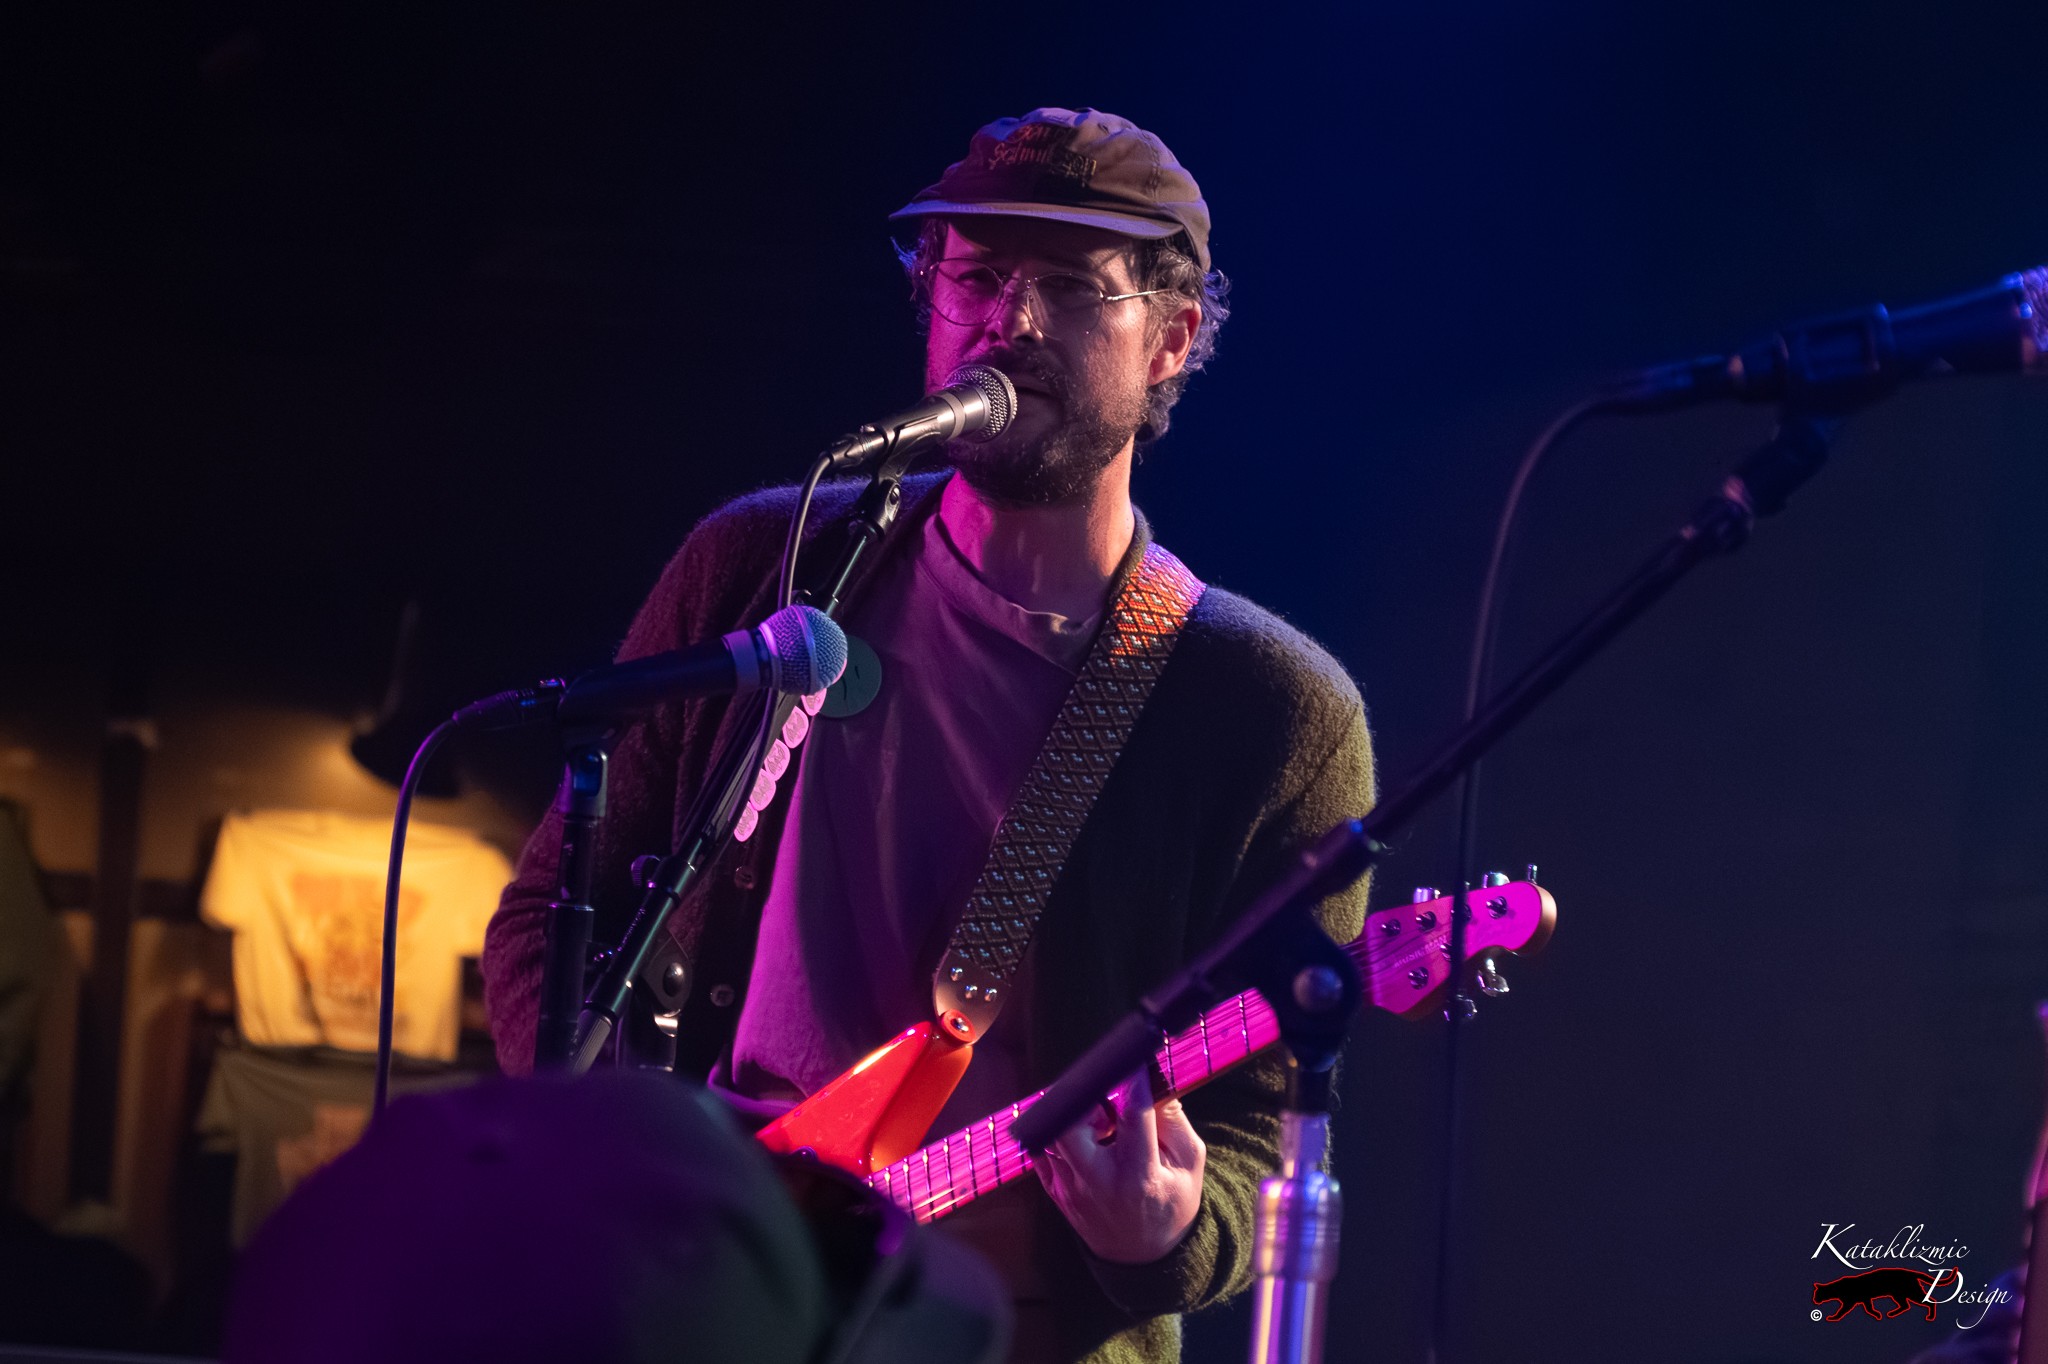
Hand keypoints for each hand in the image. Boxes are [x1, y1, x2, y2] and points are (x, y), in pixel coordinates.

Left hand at [1034, 1071, 1204, 1263]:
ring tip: (1096, 1122)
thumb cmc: (1172, 1202)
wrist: (1145, 1255)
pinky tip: (1082, 1137)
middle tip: (1103, 1098)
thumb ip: (1173, 1120)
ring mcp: (1072, 1190)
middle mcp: (1100, 1183)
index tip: (1134, 1063)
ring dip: (1071, 1117)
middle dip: (1084, 1100)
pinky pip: (1042, 1151)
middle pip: (1070, 1126)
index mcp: (1141, 1174)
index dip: (1133, 1081)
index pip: (1133, 1115)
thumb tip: (1155, 1080)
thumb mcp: (1189, 1163)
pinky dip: (1057, 1134)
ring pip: (1052, 1136)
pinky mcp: (1056, 1193)